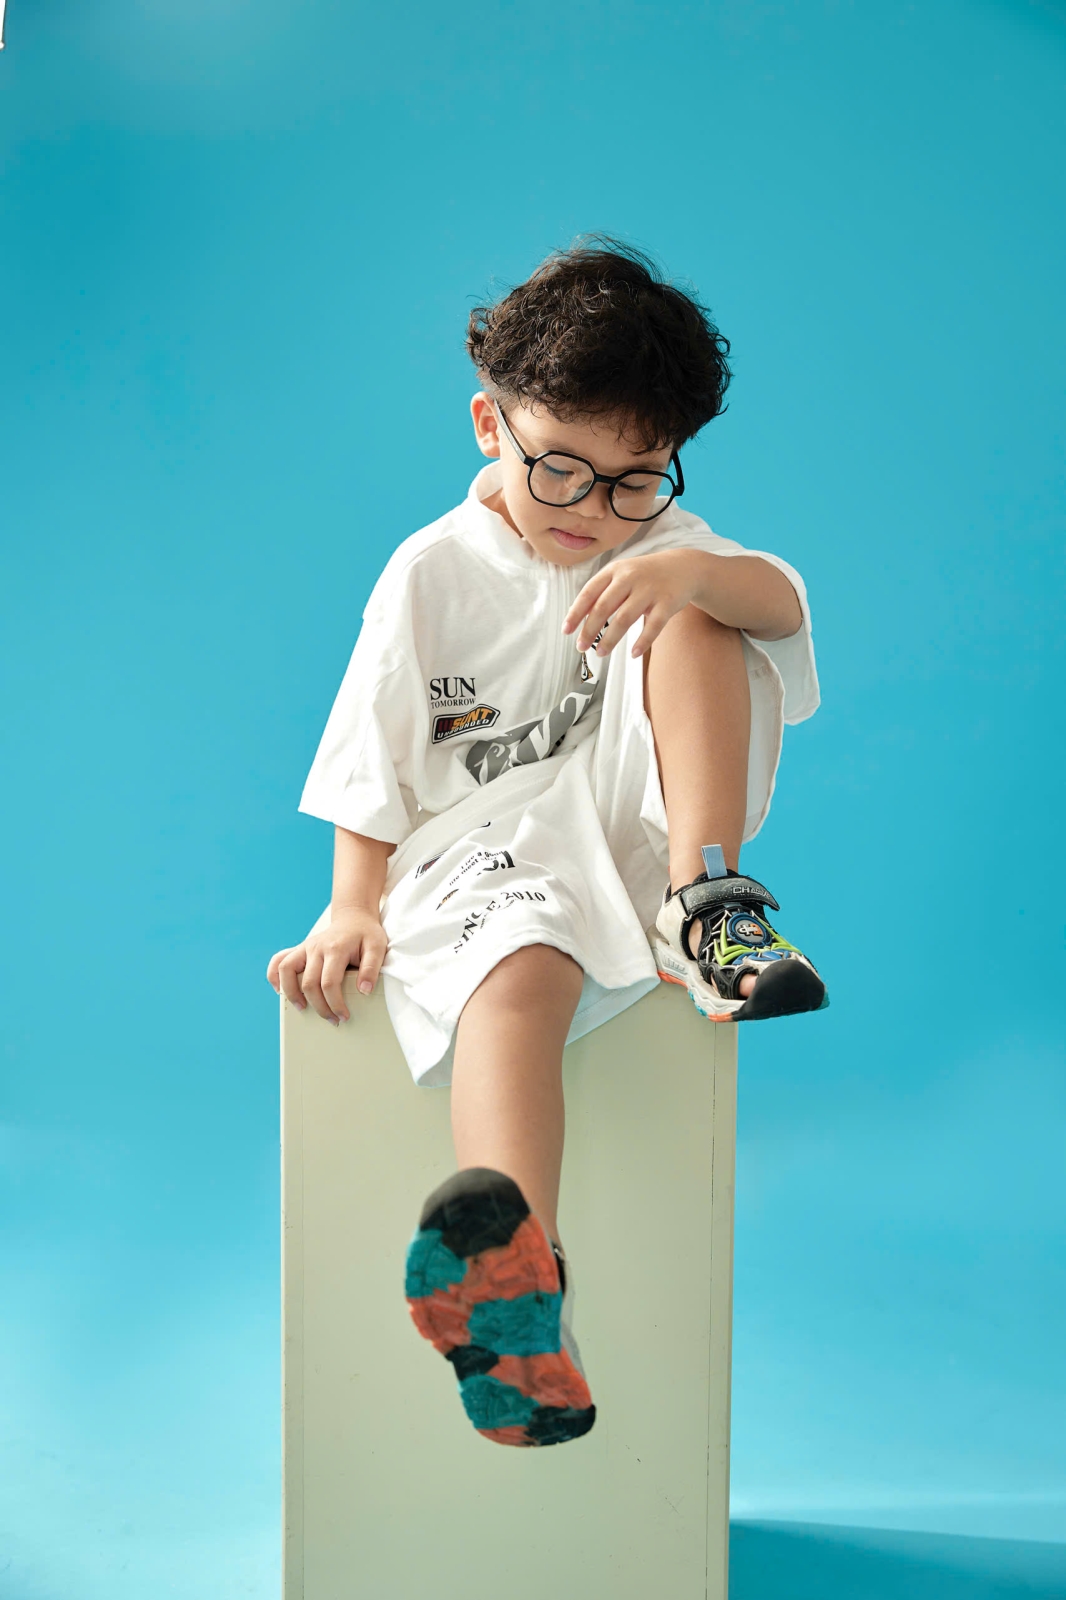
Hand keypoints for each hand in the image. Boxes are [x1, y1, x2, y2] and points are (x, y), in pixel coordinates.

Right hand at [266, 907, 387, 1024]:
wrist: (354, 918)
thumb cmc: (366, 935)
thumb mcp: (377, 947)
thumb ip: (371, 968)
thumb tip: (364, 990)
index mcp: (335, 949)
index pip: (329, 983)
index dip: (335, 1004)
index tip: (343, 1016)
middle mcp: (316, 947)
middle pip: (309, 983)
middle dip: (319, 1006)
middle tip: (332, 1019)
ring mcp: (305, 947)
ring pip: (286, 970)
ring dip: (291, 993)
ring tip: (302, 1008)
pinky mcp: (299, 949)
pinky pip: (278, 960)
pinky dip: (274, 976)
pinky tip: (280, 991)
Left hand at [563, 549, 704, 657]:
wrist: (683, 567)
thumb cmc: (645, 575)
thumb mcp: (621, 574)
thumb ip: (601, 592)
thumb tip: (577, 617)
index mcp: (614, 570)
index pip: (589, 593)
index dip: (576, 613)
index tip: (566, 631)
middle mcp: (630, 577)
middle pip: (603, 607)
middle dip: (589, 630)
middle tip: (581, 647)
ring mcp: (650, 589)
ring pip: (624, 618)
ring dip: (610, 639)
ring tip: (601, 653)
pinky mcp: (668, 602)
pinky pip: (653, 626)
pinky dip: (642, 642)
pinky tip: (633, 654)